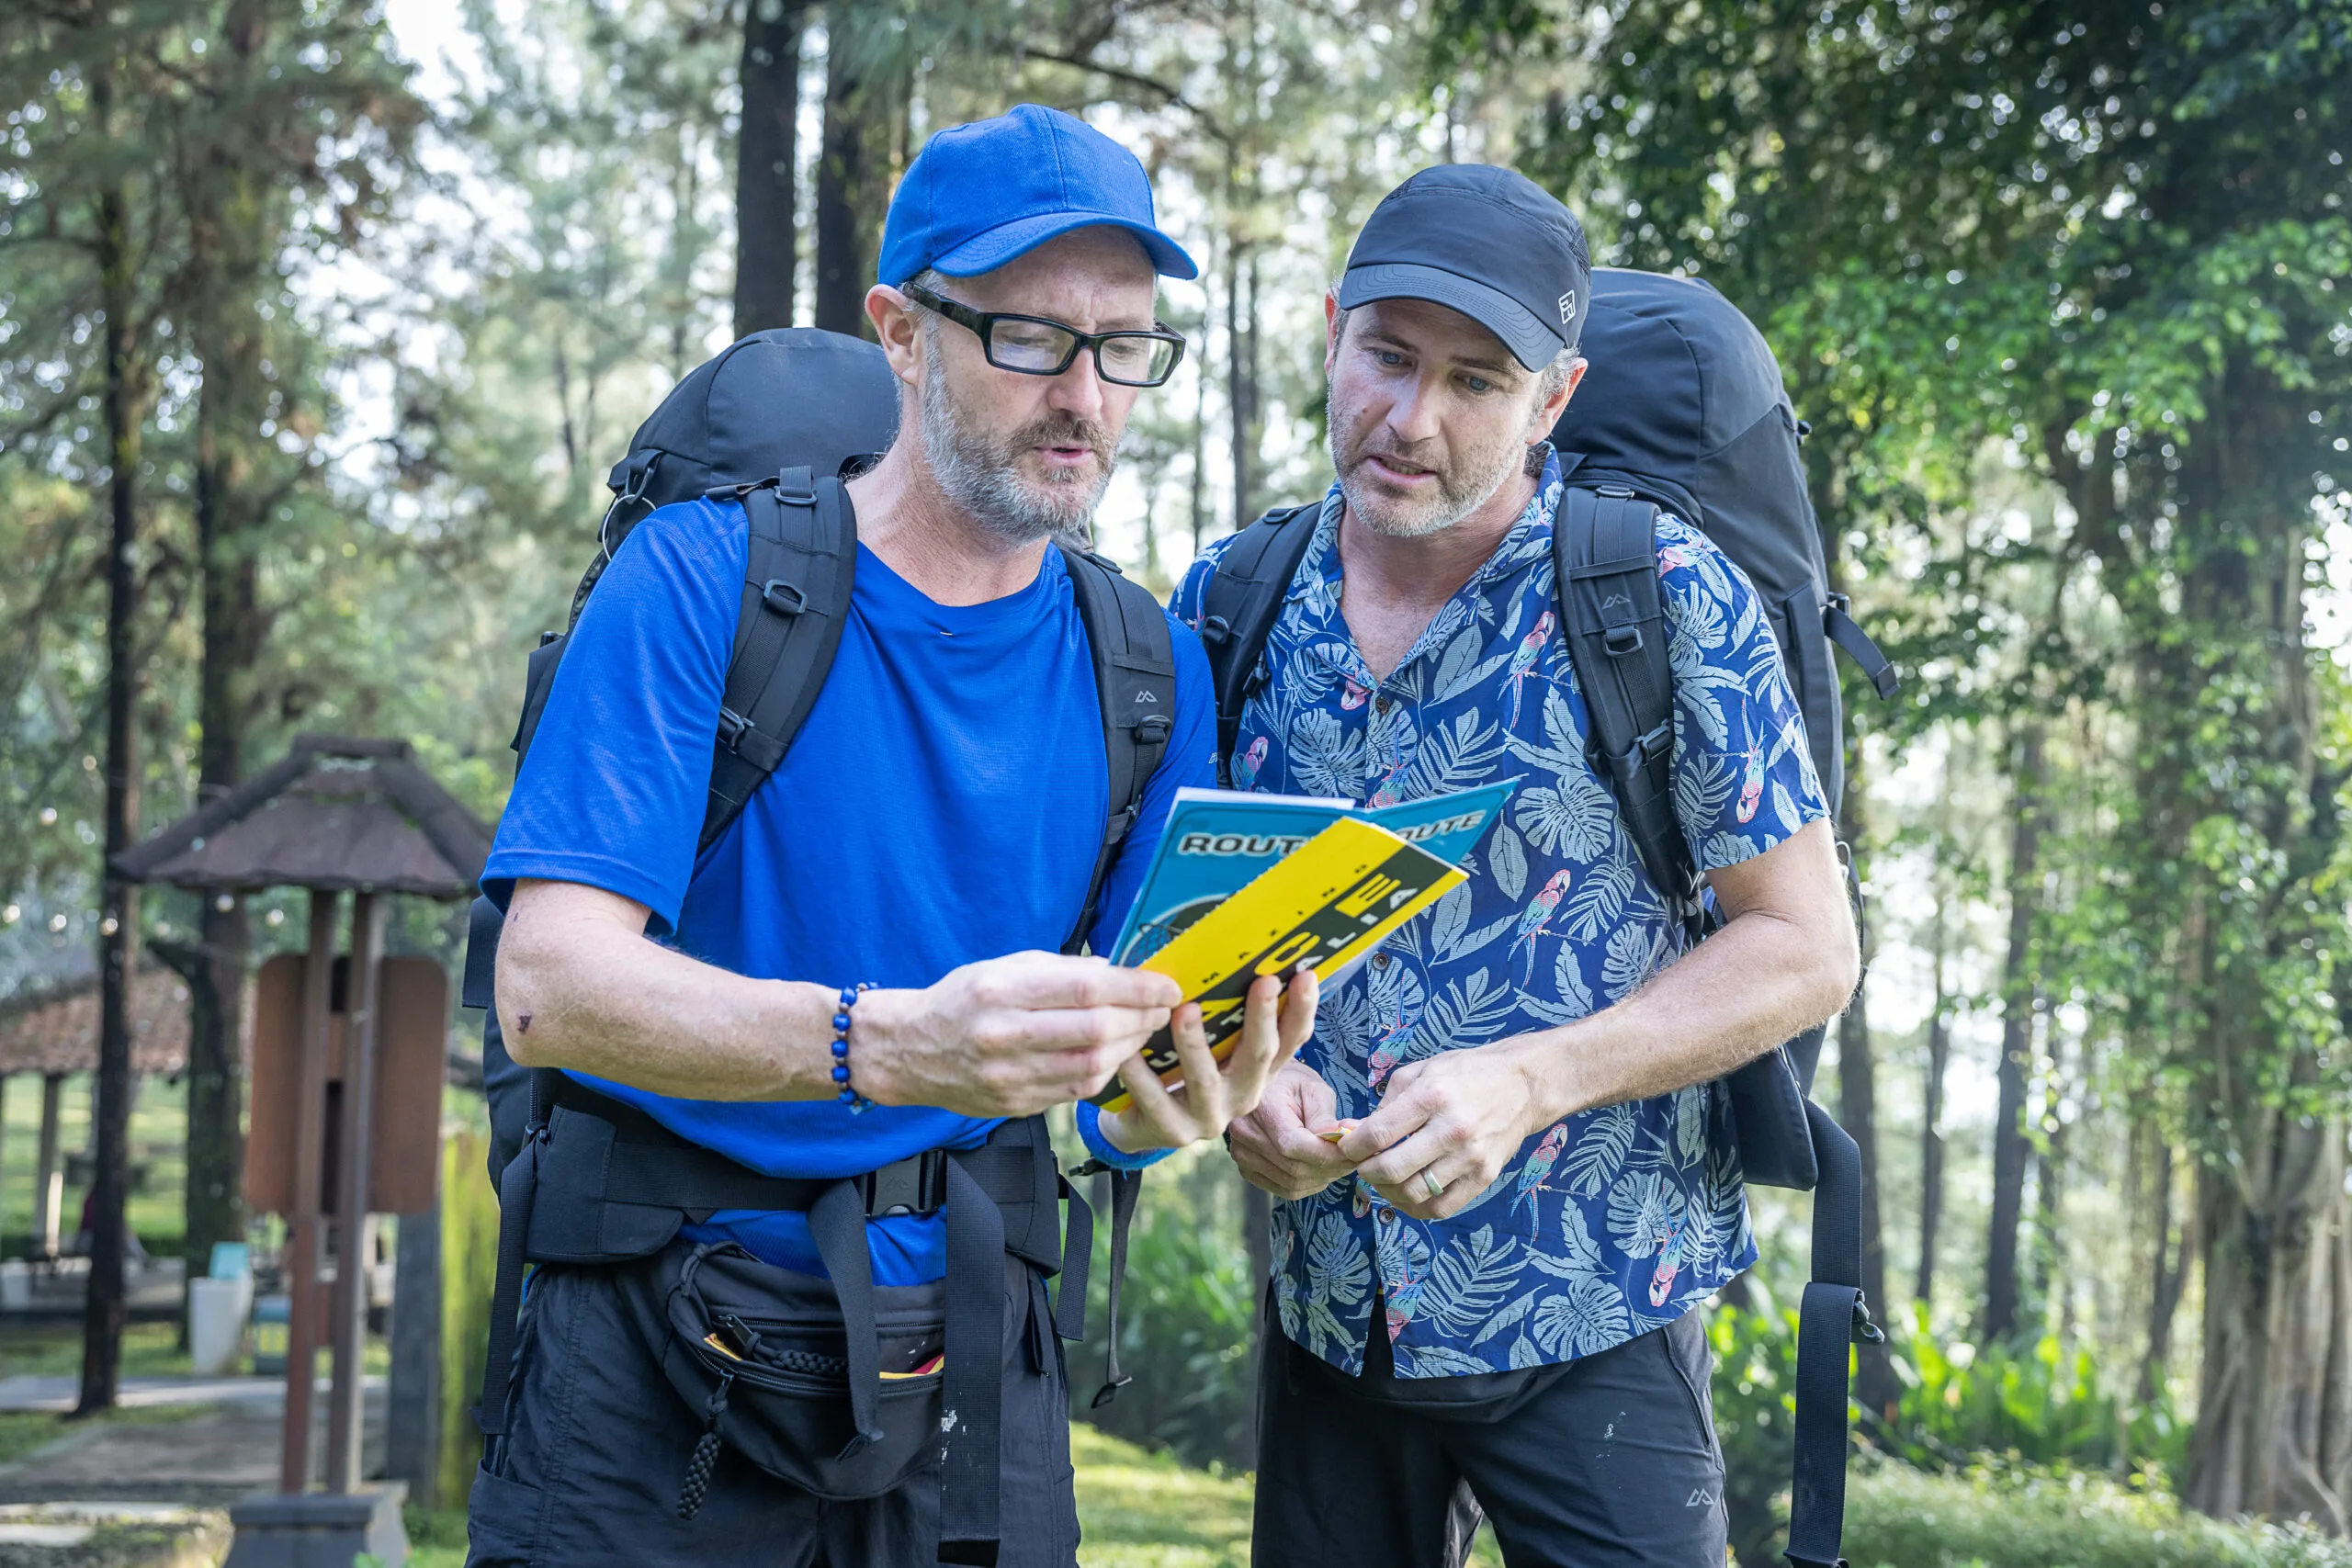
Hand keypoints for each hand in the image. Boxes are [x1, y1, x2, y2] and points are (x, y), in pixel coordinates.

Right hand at [855, 952, 1181, 1117]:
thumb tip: (1112, 969)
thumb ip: (1058, 968)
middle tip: (1164, 1007)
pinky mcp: (1015, 1104)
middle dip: (1142, 1018)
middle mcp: (1004, 1036)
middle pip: (1096, 1030)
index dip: (1136, 988)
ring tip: (1143, 1029)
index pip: (1085, 989)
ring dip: (1130, 1047)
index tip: (1168, 985)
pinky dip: (1104, 1071)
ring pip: (1092, 1066)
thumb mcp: (1001, 967)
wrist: (908, 1051)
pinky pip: (1075, 1091)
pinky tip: (1114, 1054)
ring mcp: (1009, 1076)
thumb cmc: (960, 1000)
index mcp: (1001, 992)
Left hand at [1100, 970, 1317, 1152]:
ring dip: (1196, 1044)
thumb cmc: (1184, 1069)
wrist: (1145, 1123)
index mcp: (1258, 1071)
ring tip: (1185, 1010)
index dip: (1301, 1010)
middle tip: (1264, 981)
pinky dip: (1141, 1072)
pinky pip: (1155, 1098)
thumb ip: (1227, 1016)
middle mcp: (1243, 1095)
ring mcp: (1210, 1117)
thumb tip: (1235, 956)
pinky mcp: (1173, 1130)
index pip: (1290, 1040)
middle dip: (1262, 1017)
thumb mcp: (1215, 1046)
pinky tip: (1129, 1048)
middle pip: (1258, 1055)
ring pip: (1206, 1079)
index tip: (1306, 975)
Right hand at [1226, 1059, 1359, 1200]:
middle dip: (1329, 1168)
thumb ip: (1325, 1118)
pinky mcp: (1246, 1169)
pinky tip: (1318, 1171)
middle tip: (1352, 1160)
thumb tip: (1342, 1143)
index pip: (1293, 1145)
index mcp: (1262, 1107)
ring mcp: (1242, 1154)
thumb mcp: (1314, 1089)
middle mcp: (1245, 1134)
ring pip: (1291, 1183)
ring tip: (1338, 1164)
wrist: (1266, 1088)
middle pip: (1293, 1168)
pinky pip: (1283, 1189)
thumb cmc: (1292, 1083)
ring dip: (1321, 1179)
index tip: (1352, 1154)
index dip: (1326, 1155)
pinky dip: (1307, 1185)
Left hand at [1336, 1043, 1543, 1220]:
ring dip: (1388, 1192)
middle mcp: (1451, 1129)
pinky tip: (1408, 1195)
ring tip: (1385, 1180)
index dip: (1352, 1147)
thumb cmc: (1466, 1073)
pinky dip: (1417, 1208)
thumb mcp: (1422, 1071)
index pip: (1378, 1133)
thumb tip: (1353, 1131)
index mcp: (1431, 1096)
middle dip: (1366, 1172)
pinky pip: (1442, 1208)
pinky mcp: (1484, 1177)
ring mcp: (1470, 1157)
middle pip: (1392, 1169)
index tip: (1345, 1148)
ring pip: (1413, 1193)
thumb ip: (1387, 1102)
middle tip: (1363, 1166)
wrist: (1522, 1085)